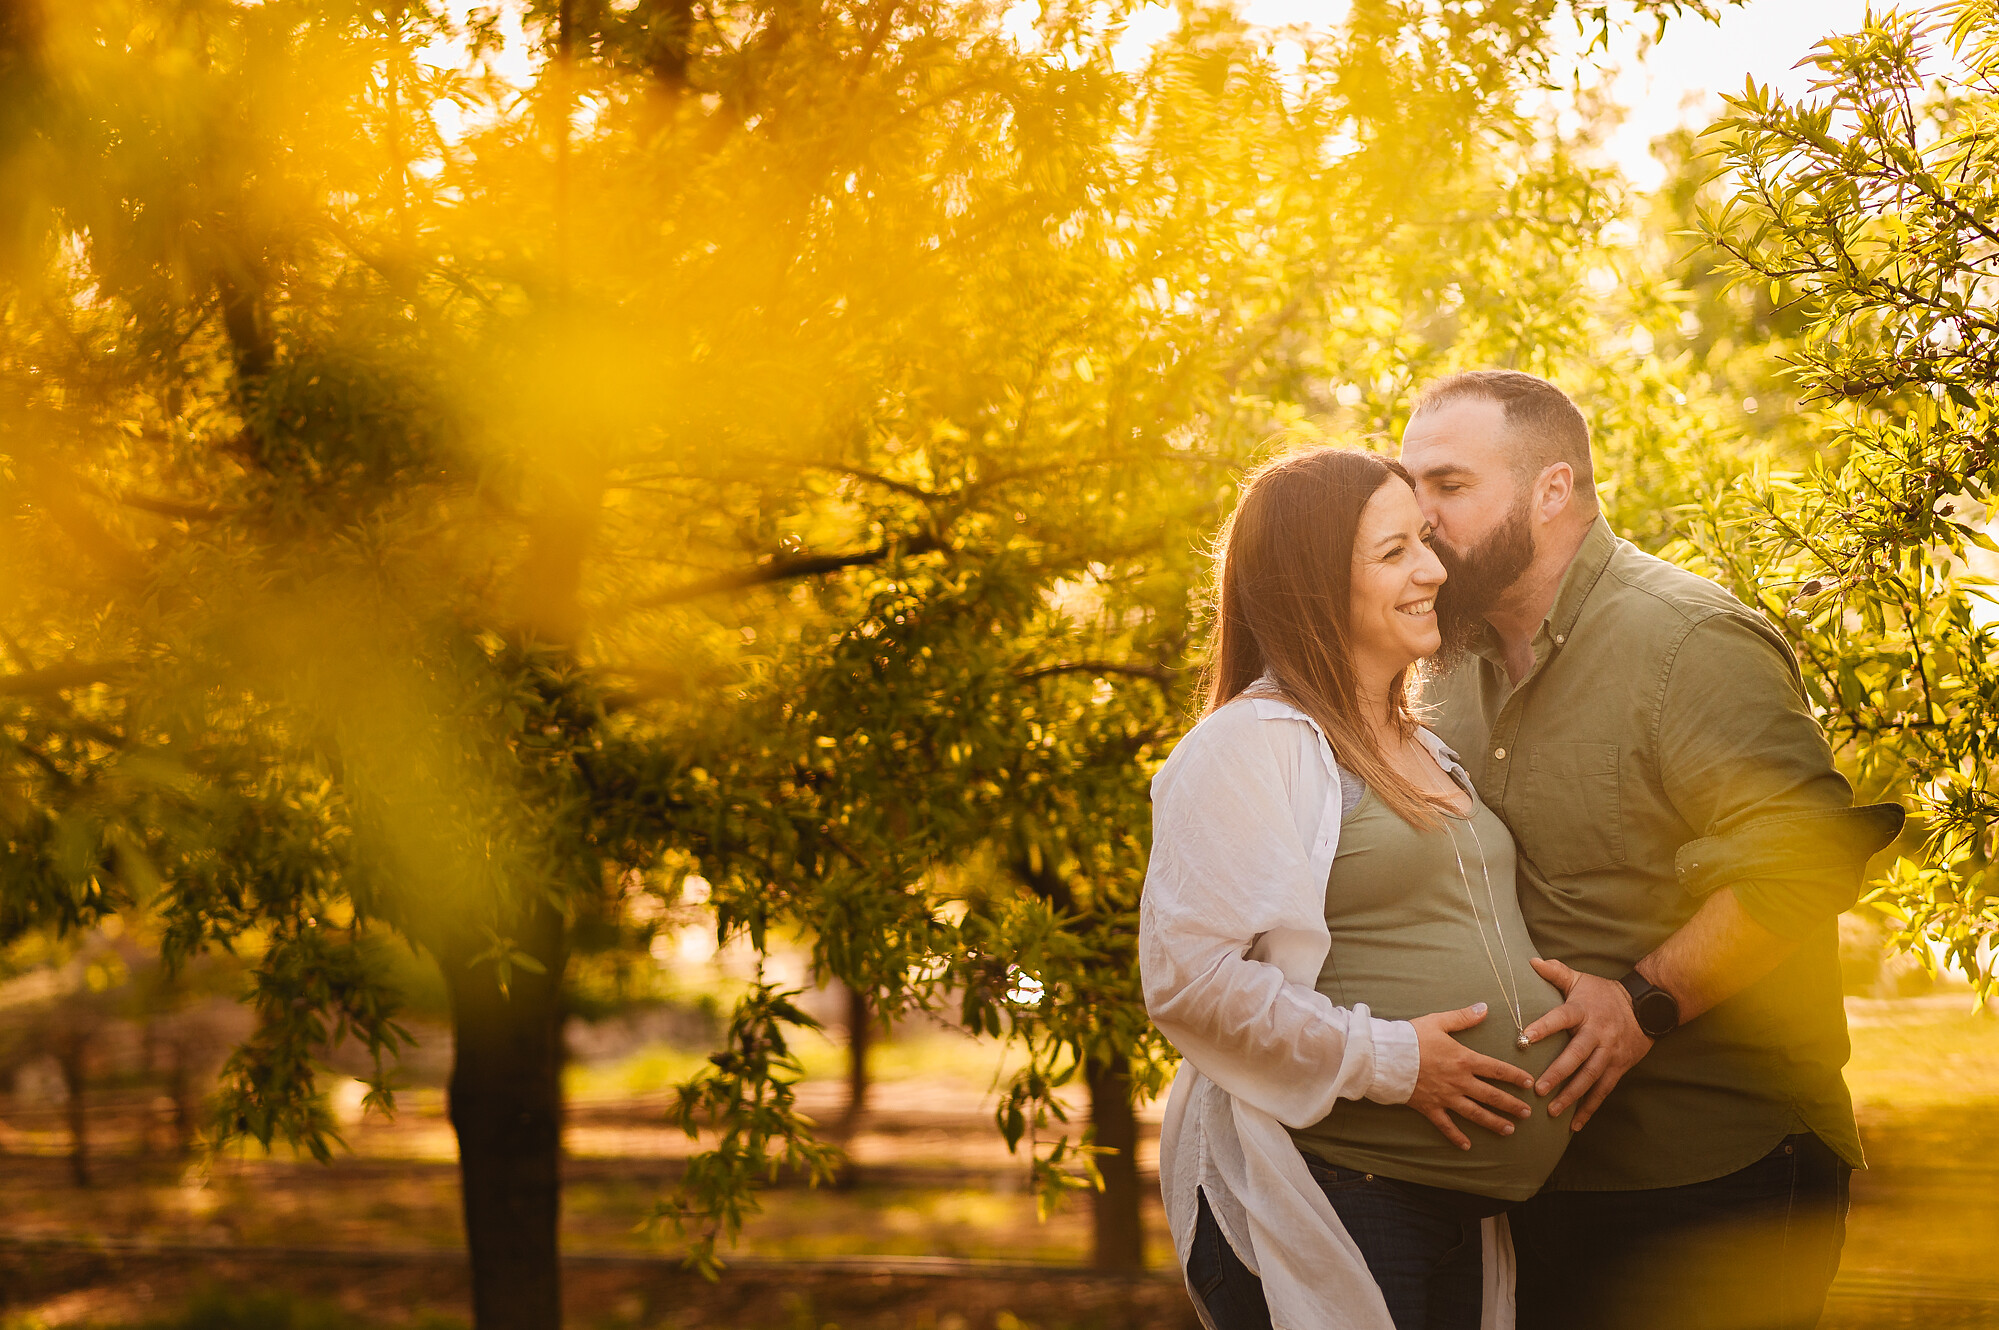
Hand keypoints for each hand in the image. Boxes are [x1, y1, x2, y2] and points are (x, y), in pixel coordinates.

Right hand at [1406, 1002, 1536, 1150]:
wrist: (1387, 1057)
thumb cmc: (1411, 1037)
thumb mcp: (1438, 1021)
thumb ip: (1463, 1017)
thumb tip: (1484, 1008)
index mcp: (1464, 1060)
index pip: (1496, 1069)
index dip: (1515, 1076)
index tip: (1529, 1083)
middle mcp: (1459, 1081)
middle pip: (1491, 1095)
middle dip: (1511, 1105)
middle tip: (1527, 1113)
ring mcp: (1446, 1097)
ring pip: (1475, 1113)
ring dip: (1494, 1122)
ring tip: (1510, 1130)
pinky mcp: (1430, 1107)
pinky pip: (1446, 1125)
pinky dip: (1456, 1136)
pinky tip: (1467, 1146)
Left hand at [1522, 959, 1653, 1130]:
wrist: (1646, 1007)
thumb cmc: (1603, 993)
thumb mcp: (1581, 980)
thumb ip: (1555, 972)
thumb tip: (1530, 961)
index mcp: (1582, 1011)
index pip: (1561, 1018)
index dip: (1544, 1027)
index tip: (1525, 1038)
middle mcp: (1596, 1033)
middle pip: (1576, 1055)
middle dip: (1558, 1073)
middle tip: (1537, 1089)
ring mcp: (1609, 1053)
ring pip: (1590, 1077)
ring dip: (1572, 1096)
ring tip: (1552, 1111)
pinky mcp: (1618, 1067)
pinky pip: (1603, 1090)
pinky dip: (1589, 1108)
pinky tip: (1575, 1124)